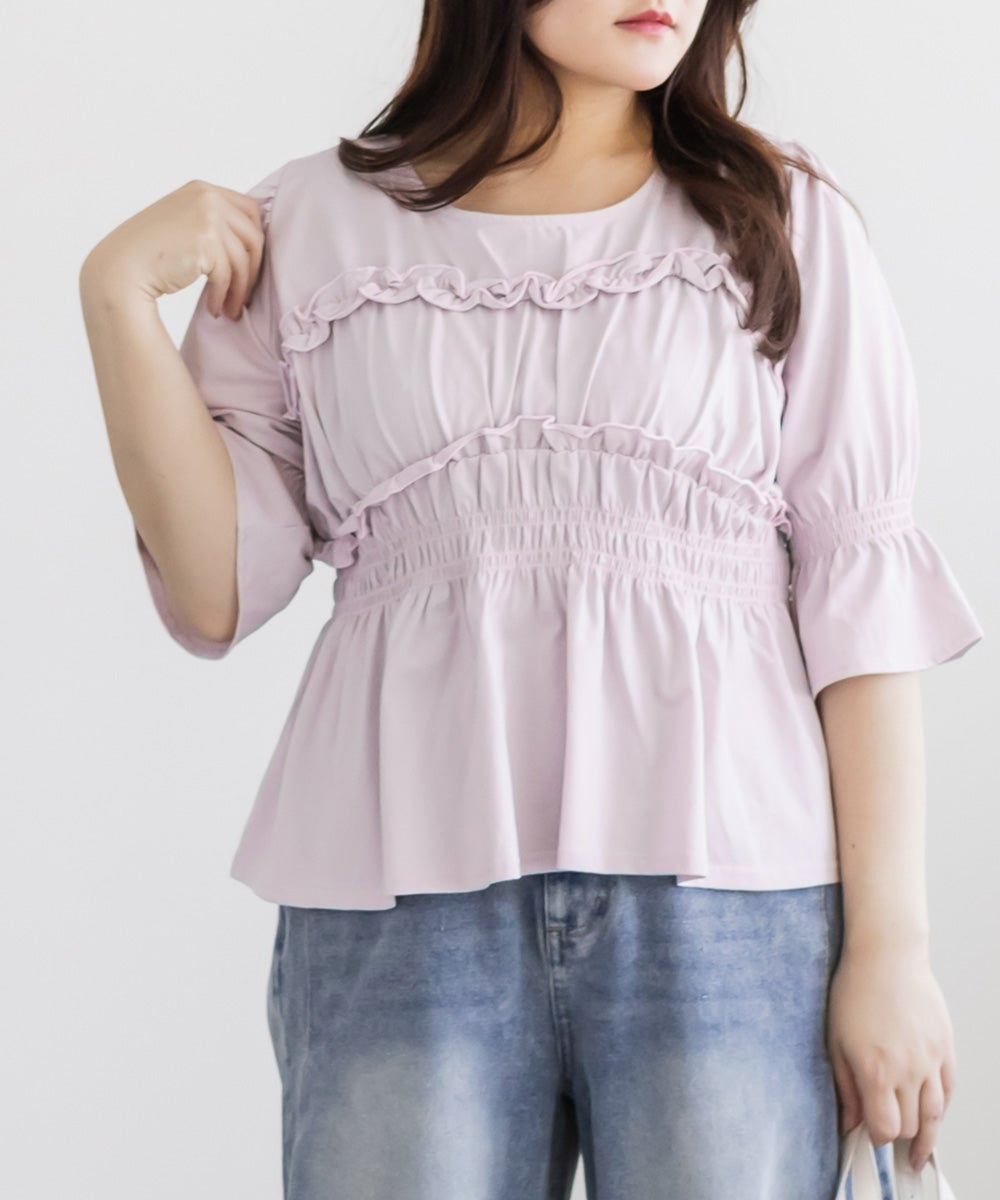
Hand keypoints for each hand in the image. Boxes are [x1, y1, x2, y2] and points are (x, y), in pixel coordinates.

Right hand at [80, 179, 265, 320]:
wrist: (120, 267)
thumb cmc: (151, 253)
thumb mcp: (184, 223)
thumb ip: (212, 223)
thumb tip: (250, 244)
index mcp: (203, 189)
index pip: (249, 211)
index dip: (255, 242)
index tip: (249, 268)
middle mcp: (207, 197)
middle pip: (253, 236)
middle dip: (253, 270)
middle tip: (244, 295)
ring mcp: (207, 217)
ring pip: (243, 260)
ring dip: (239, 290)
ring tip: (230, 309)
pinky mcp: (206, 242)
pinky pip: (227, 275)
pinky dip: (224, 296)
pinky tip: (215, 309)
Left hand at [826, 942, 955, 1171]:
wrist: (886, 955)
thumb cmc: (855, 991)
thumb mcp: (836, 1040)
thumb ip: (846, 1087)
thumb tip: (849, 1122)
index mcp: (876, 1071)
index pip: (884, 1127)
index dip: (876, 1138)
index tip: (868, 1137)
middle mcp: (908, 1070)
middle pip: (909, 1125)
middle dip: (898, 1137)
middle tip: (890, 1141)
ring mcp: (931, 1060)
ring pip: (935, 1114)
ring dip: (927, 1136)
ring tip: (919, 1153)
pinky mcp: (945, 1047)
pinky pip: (949, 1089)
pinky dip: (941, 1107)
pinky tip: (933, 1116)